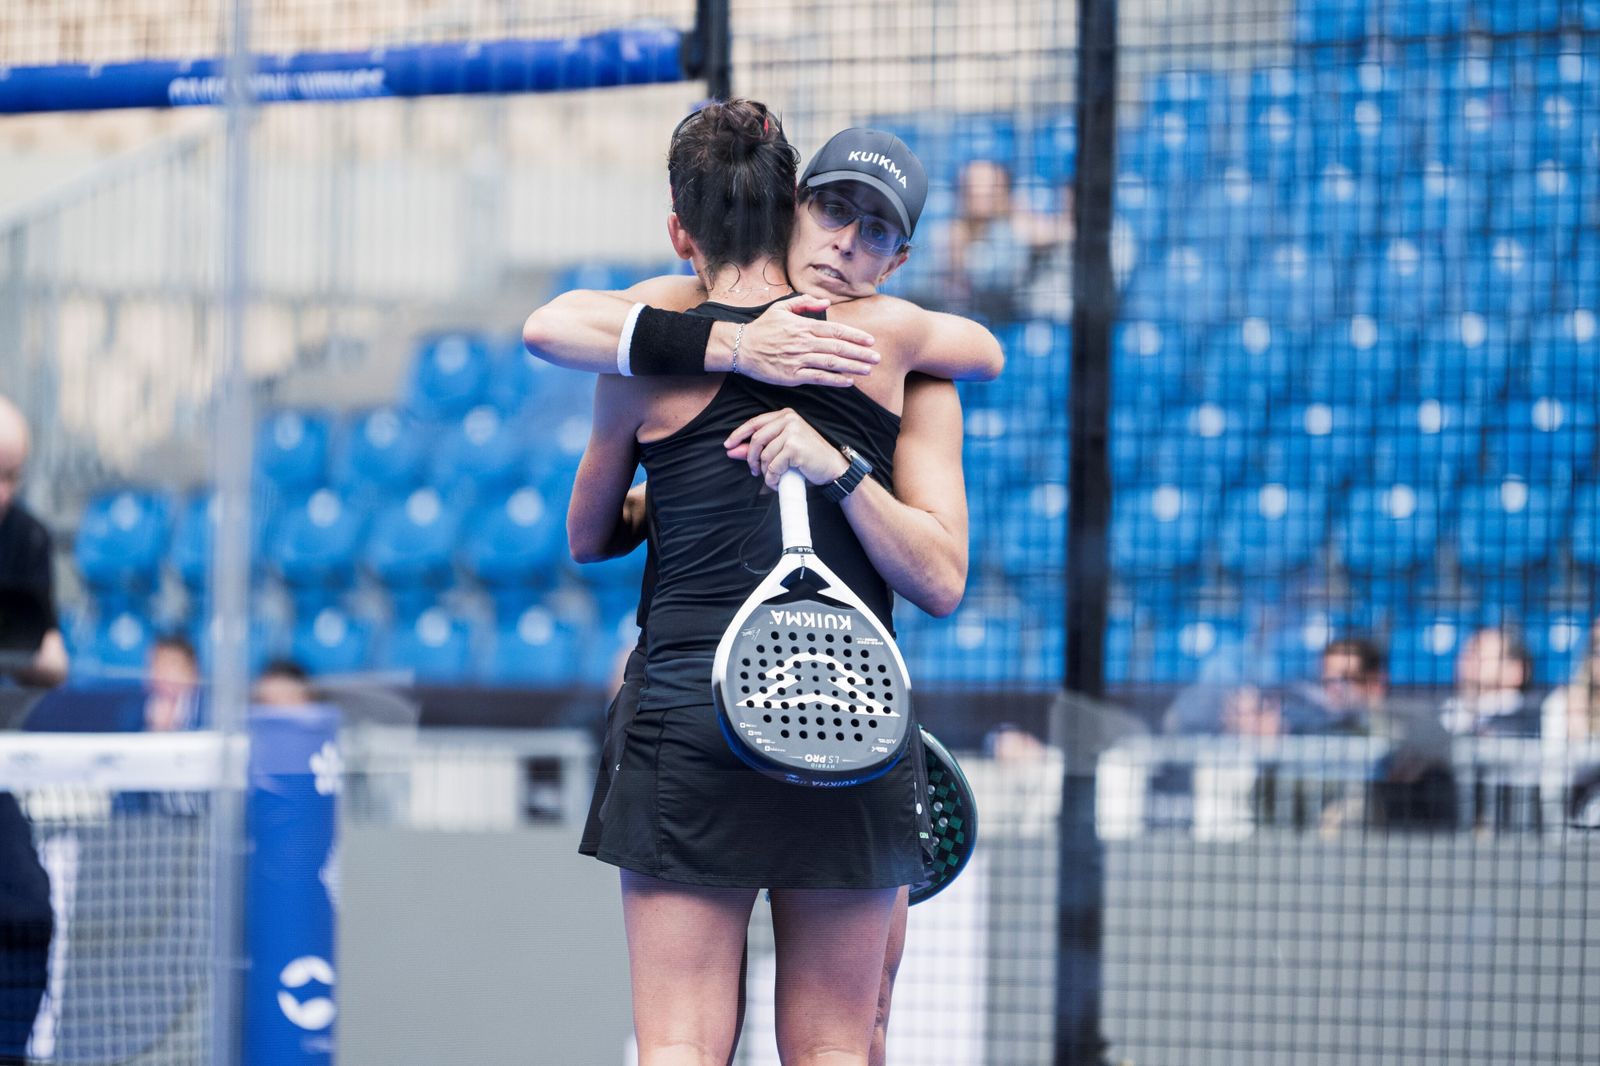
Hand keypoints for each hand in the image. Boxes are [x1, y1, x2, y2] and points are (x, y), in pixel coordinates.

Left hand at [724, 409, 850, 489]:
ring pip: (765, 455)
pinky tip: (778, 482)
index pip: (755, 422)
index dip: (739, 434)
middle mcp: (789, 419)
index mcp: (785, 415)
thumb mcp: (782, 449)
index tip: (728, 446)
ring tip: (772, 479)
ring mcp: (793, 432)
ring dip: (765, 472)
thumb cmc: (807, 458)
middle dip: (751, 458)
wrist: (832, 468)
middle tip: (754, 472)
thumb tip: (732, 451)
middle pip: (757, 439)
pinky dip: (772, 478)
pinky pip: (773, 466)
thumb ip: (759, 447)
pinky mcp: (795, 447)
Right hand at [732, 294, 879, 386]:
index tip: (870, 341)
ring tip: (868, 370)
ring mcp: (798, 360)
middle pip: (838, 348)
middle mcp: (804, 342)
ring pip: (831, 363)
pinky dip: (835, 380)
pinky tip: (848, 381)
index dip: (855, 336)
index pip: (836, 331)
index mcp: (804, 326)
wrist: (740, 348)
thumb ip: (804, 303)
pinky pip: (818, 378)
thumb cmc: (762, 328)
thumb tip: (826, 302)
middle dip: (860, 353)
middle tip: (877, 358)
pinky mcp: (792, 376)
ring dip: (852, 367)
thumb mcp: (781, 308)